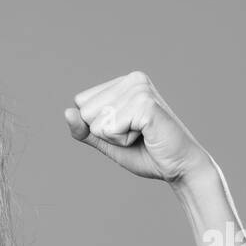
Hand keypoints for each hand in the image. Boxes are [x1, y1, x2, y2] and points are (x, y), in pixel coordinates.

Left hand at [64, 71, 212, 183]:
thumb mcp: (106, 141)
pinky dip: (123, 141)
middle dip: (106, 133)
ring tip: (141, 135)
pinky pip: (110, 128)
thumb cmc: (145, 153)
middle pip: (86, 112)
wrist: (178, 167)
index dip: (98, 126)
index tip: (126, 129)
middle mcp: (133, 79)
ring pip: (97, 122)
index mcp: (124, 82)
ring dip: (116, 138)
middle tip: (135, 135)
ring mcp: (140, 89)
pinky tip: (145, 136)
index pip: (82, 103)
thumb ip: (84, 129)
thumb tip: (67, 112)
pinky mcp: (145, 103)